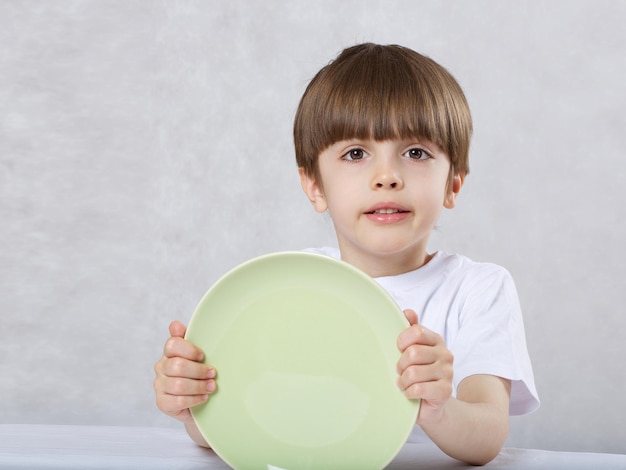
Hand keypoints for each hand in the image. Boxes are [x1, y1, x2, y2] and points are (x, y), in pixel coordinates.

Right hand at [154, 321, 215, 423]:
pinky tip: (204, 397)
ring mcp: (160, 385)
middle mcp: (161, 367)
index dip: (189, 350)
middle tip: (213, 373)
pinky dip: (194, 399)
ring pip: (178, 385)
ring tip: (212, 386)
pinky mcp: (162, 403)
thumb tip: (175, 324)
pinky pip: (177, 401)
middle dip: (199, 371)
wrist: (199, 402)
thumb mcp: (198, 355)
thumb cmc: (198, 374)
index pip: (172, 344)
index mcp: (169, 352)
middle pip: (177, 366)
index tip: (203, 356)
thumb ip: (189, 338)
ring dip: (199, 386)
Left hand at [396, 309, 453, 423]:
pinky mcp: (446, 391)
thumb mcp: (412, 349)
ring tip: (404, 383)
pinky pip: (419, 389)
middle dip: (400, 365)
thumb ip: (410, 329)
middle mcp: (445, 354)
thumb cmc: (417, 372)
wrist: (429, 403)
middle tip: (399, 371)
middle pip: (413, 353)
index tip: (398, 350)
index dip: (401, 342)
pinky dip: (409, 392)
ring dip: (403, 381)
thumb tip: (408, 312)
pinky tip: (410, 393)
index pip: (416, 332)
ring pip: (413, 373)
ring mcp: (448, 372)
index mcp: (436, 339)